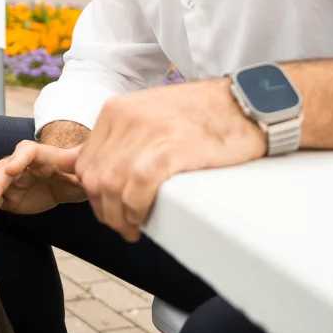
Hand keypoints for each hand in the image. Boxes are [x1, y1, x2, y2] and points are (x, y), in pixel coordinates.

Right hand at [0, 140, 86, 220]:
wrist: (65, 183)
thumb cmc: (73, 172)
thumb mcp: (80, 167)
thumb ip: (77, 161)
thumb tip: (82, 154)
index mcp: (39, 153)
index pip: (27, 151)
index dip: (18, 159)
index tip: (11, 170)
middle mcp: (19, 163)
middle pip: (3, 171)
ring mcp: (10, 180)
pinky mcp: (6, 196)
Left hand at [75, 80, 264, 241]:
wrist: (246, 102)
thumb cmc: (204, 114)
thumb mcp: (151, 113)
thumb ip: (123, 136)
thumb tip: (92, 168)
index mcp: (116, 110)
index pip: (85, 162)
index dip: (94, 194)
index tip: (110, 209)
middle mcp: (125, 118)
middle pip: (95, 179)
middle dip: (104, 210)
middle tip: (123, 225)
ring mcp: (147, 133)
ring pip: (112, 188)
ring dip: (118, 218)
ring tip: (133, 229)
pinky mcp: (171, 150)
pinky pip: (137, 190)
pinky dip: (136, 211)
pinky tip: (143, 220)